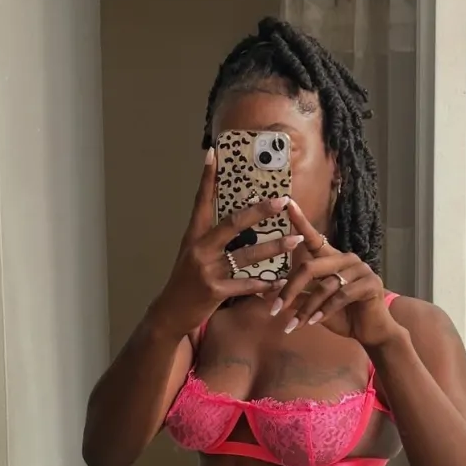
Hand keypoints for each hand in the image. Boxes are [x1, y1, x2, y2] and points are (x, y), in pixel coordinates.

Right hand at [152, 150, 302, 339]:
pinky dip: (265, 283)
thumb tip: (238, 222)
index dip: (207, 178)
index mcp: (193, 236)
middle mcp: (199, 249)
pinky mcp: (215, 291)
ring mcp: (207, 270)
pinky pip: (246, 285)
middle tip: (281, 201)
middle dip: (259, 212)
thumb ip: (212, 239)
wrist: (170, 312)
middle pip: (232, 224)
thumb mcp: (193, 255)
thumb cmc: (186, 281)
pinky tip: (281, 280)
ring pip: (246, 255)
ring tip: (294, 240)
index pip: (201, 201)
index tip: (214, 153)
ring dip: (273, 248)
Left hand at [270, 200, 401, 347]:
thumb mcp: (314, 305)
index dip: (300, 221)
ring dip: (306, 308)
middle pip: (310, 267)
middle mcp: (346, 258)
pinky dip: (324, 311)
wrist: (370, 331)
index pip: (313, 238)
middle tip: (274, 309)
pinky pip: (341, 295)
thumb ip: (297, 296)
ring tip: (294, 325)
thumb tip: (267, 292)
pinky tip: (314, 322)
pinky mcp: (371, 284)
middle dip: (289, 290)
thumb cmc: (342, 315)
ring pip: (324, 286)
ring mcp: (360, 269)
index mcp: (332, 259)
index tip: (286, 203)